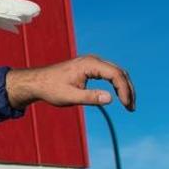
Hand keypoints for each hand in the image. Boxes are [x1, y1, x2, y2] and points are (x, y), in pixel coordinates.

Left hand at [5, 55, 134, 110]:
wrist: (37, 82)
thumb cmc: (51, 89)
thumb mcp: (70, 96)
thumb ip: (90, 97)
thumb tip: (110, 98)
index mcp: (89, 64)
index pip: (116, 75)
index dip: (125, 90)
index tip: (126, 106)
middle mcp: (93, 60)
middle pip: (119, 72)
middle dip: (128, 90)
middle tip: (131, 108)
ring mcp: (91, 62)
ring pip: (116, 72)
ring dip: (124, 87)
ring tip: (128, 105)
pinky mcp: (90, 67)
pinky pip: (109, 74)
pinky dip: (116, 84)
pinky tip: (119, 96)